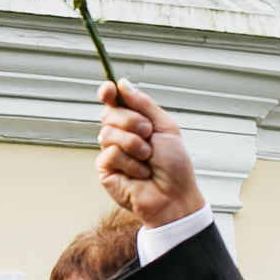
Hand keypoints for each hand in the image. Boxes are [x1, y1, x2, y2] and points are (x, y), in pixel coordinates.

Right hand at [96, 82, 207, 228]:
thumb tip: (123, 84)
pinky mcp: (105, 170)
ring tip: (147, 159)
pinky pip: (110, 154)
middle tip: (148, 135)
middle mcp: (120, 135)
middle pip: (109, 114)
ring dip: (134, 145)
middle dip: (131, 122)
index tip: (108, 89)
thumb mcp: (165, 127)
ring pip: (108, 133)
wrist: (173, 196)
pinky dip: (130, 163)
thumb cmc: (174, 166)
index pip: (114, 102)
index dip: (108, 93)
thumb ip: (144, 104)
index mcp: (135, 122)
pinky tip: (140, 174)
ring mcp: (111, 152)